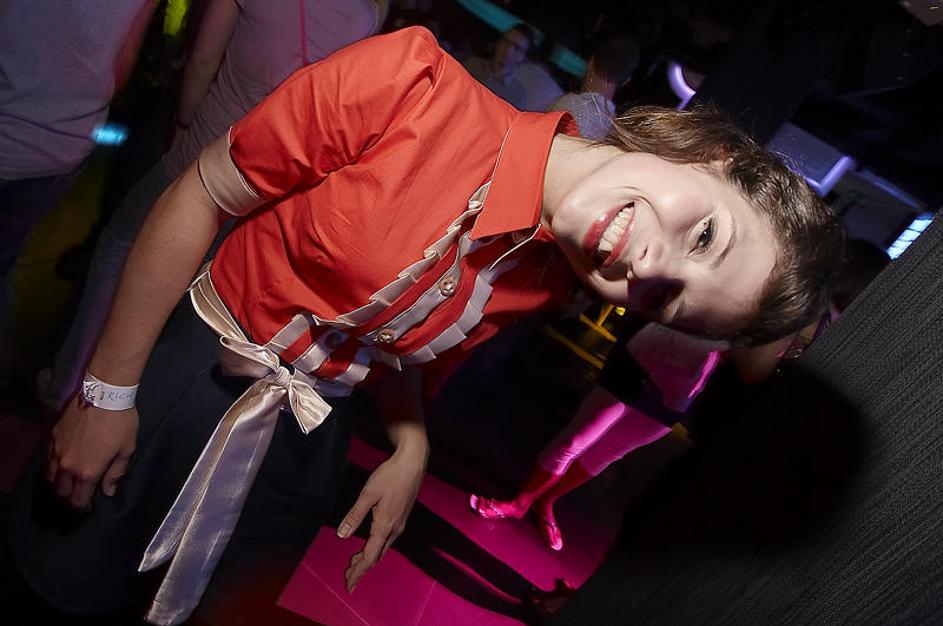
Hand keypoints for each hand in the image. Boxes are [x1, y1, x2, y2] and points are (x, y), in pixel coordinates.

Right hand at [46, 396, 138, 508]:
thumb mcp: (126, 450)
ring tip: (69, 484)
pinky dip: (52, 469)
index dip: (83, 507)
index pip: (78, 500)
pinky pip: (47, 461)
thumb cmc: (121, 423)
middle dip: (69, 498)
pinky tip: (62, 467)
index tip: (88, 506)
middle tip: (79, 496)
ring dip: (58, 485)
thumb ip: (115, 473)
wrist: (104, 394)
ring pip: (50, 478)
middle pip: (60, 492)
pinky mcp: (52, 438)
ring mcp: (56, 452)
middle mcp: (67, 466)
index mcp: (87, 472)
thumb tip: (108, 492)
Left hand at [337, 443, 426, 591]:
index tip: (348, 583)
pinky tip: (368, 545)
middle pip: (377, 556)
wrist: (413, 463)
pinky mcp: (401, 517)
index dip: (358, 571)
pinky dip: (375, 548)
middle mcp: (394, 529)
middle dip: (361, 569)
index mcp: (385, 526)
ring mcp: (399, 524)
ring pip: (382, 549)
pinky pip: (386, 540)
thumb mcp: (368, 494)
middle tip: (348, 579)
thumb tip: (341, 535)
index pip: (370, 557)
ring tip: (353, 564)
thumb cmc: (390, 476)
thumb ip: (354, 516)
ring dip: (368, 558)